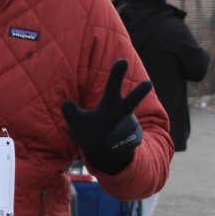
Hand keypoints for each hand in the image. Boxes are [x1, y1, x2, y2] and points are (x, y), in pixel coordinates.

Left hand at [62, 58, 151, 173]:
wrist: (105, 155)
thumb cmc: (91, 133)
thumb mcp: (77, 123)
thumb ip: (71, 112)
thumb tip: (66, 103)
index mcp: (109, 104)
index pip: (113, 86)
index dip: (117, 74)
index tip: (122, 61)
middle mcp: (123, 112)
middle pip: (131, 101)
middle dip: (138, 93)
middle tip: (148, 83)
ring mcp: (131, 125)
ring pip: (126, 128)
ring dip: (116, 135)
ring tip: (108, 142)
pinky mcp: (135, 139)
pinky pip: (129, 142)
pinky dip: (121, 146)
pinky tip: (116, 148)